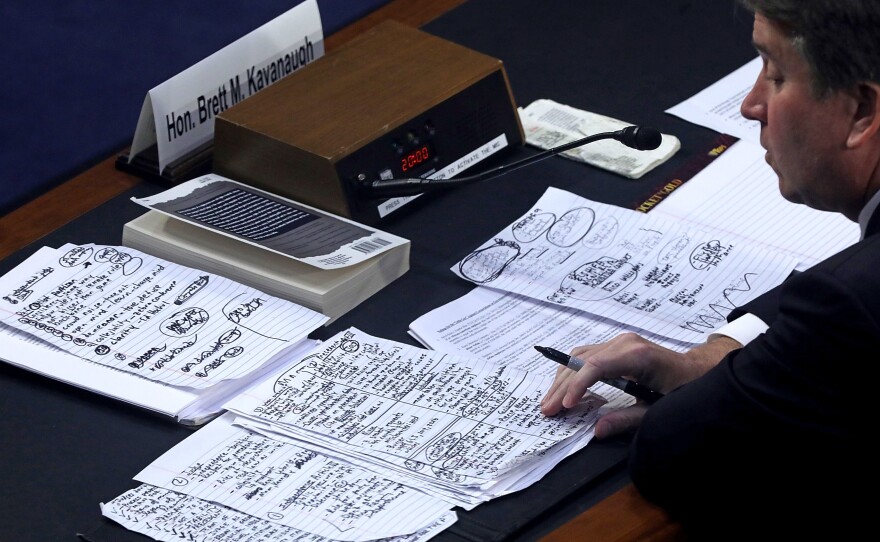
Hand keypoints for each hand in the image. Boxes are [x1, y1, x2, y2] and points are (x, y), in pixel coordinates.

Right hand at [539, 333, 740, 437]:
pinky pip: (586, 356)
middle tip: (547, 410)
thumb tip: (596, 430)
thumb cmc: (683, 389)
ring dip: (562, 379)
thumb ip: (626, 420)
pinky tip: (564, 390)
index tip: (566, 406)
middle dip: (563, 387)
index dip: (577, 386)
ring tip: (550, 402)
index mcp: (638, 356)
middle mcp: (625, 343)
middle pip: (582, 361)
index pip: (597, 366)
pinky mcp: (616, 346)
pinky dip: (572, 372)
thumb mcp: (657, 410)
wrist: (698, 370)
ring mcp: (619, 341)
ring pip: (579, 356)